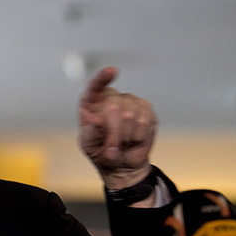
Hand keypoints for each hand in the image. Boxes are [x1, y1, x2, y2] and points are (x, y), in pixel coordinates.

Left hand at [78, 67, 156, 189]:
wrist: (121, 164)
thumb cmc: (100, 151)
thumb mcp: (89, 145)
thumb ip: (90, 133)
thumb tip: (95, 120)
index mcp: (91, 103)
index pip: (95, 86)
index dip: (102, 78)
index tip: (112, 71)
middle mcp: (110, 98)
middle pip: (113, 108)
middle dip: (113, 134)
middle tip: (110, 151)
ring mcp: (129, 101)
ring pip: (130, 116)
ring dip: (125, 138)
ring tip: (121, 145)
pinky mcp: (146, 109)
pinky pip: (145, 122)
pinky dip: (138, 137)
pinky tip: (133, 140)